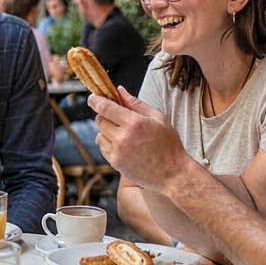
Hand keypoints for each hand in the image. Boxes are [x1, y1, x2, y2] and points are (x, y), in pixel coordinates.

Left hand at [89, 87, 204, 190]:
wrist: (172, 174)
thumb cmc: (168, 144)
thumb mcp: (157, 118)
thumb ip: (136, 103)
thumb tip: (119, 90)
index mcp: (134, 123)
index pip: (105, 107)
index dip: (95, 100)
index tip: (92, 97)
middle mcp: (122, 137)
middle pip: (99, 120)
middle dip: (105, 115)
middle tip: (117, 117)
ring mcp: (117, 152)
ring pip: (99, 134)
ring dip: (106, 131)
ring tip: (124, 134)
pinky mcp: (115, 163)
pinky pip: (103, 148)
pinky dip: (109, 144)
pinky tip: (124, 145)